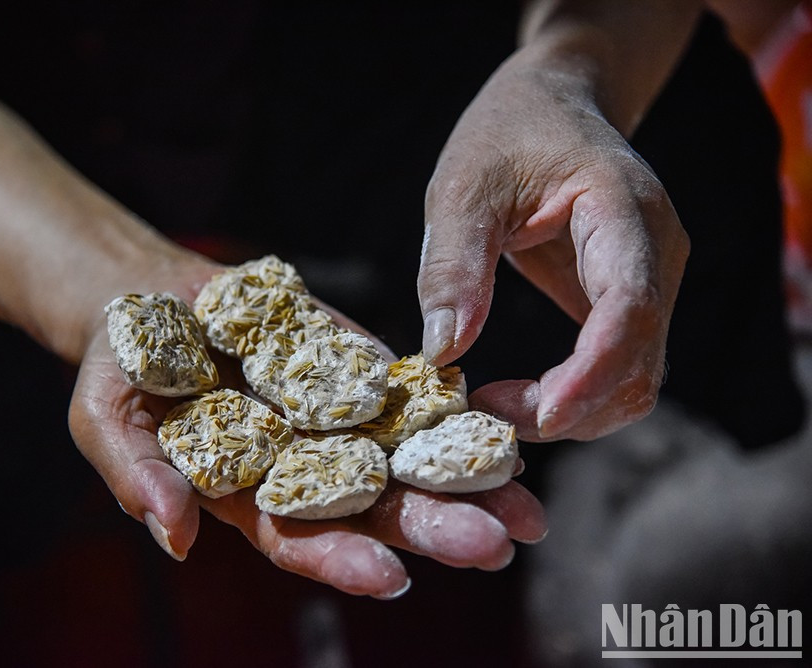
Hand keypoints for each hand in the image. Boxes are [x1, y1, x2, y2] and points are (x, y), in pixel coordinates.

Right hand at [69, 291, 545, 598]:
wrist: (147, 296)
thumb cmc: (118, 368)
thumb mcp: (105, 420)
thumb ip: (137, 477)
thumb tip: (174, 539)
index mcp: (246, 494)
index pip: (299, 538)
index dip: (342, 558)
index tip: (393, 577)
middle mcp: (301, 465)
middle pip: (372, 506)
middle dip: (432, 526)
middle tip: (496, 543)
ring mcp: (333, 415)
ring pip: (405, 454)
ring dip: (464, 477)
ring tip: (526, 500)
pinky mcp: (354, 367)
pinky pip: (405, 389)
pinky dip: (449, 408)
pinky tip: (498, 421)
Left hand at [418, 54, 689, 441]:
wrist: (552, 103)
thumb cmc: (508, 133)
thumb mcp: (463, 187)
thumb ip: (453, 265)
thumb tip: (444, 351)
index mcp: (624, 211)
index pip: (629, 307)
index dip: (590, 372)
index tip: (539, 414)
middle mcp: (656, 254)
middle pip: (639, 363)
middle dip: (571, 408)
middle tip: (488, 414)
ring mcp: (651, 281)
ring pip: (634, 379)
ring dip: (573, 413)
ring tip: (496, 406)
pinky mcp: (627, 301)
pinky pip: (616, 368)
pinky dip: (574, 396)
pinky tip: (518, 397)